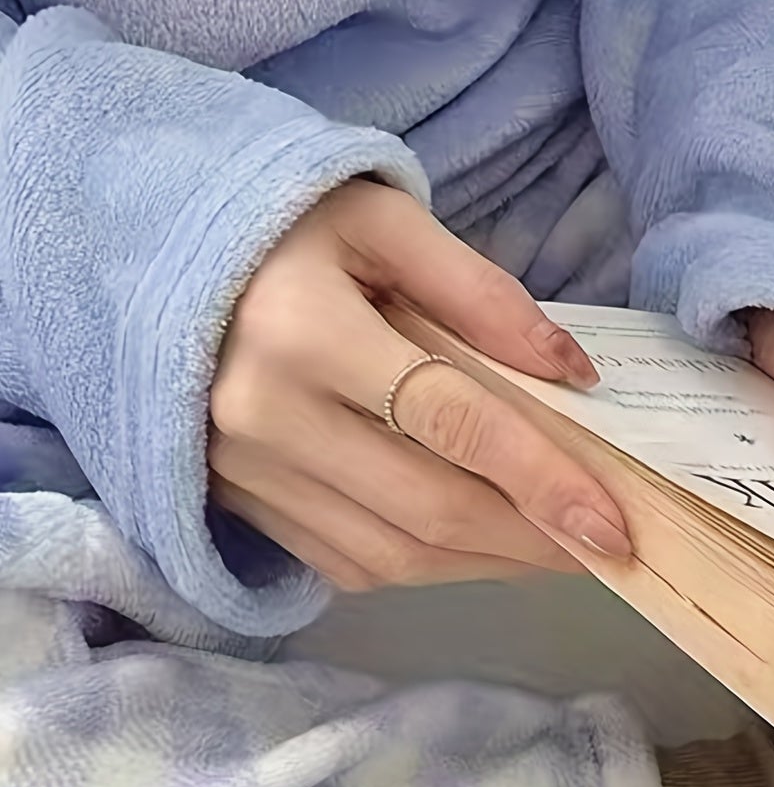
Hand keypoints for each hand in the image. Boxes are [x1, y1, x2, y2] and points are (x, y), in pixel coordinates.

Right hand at [209, 180, 630, 590]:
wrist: (147, 249)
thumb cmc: (284, 224)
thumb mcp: (385, 219)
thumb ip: (482, 293)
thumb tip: (575, 375)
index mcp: (304, 332)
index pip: (453, 423)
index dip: (542, 479)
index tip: (614, 524)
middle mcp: (265, 419)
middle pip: (429, 508)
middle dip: (532, 538)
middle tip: (606, 546)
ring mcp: (245, 475)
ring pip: (395, 553)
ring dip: (489, 564)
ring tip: (558, 549)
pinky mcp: (241, 507)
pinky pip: (351, 564)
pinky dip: (430, 566)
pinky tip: (482, 545)